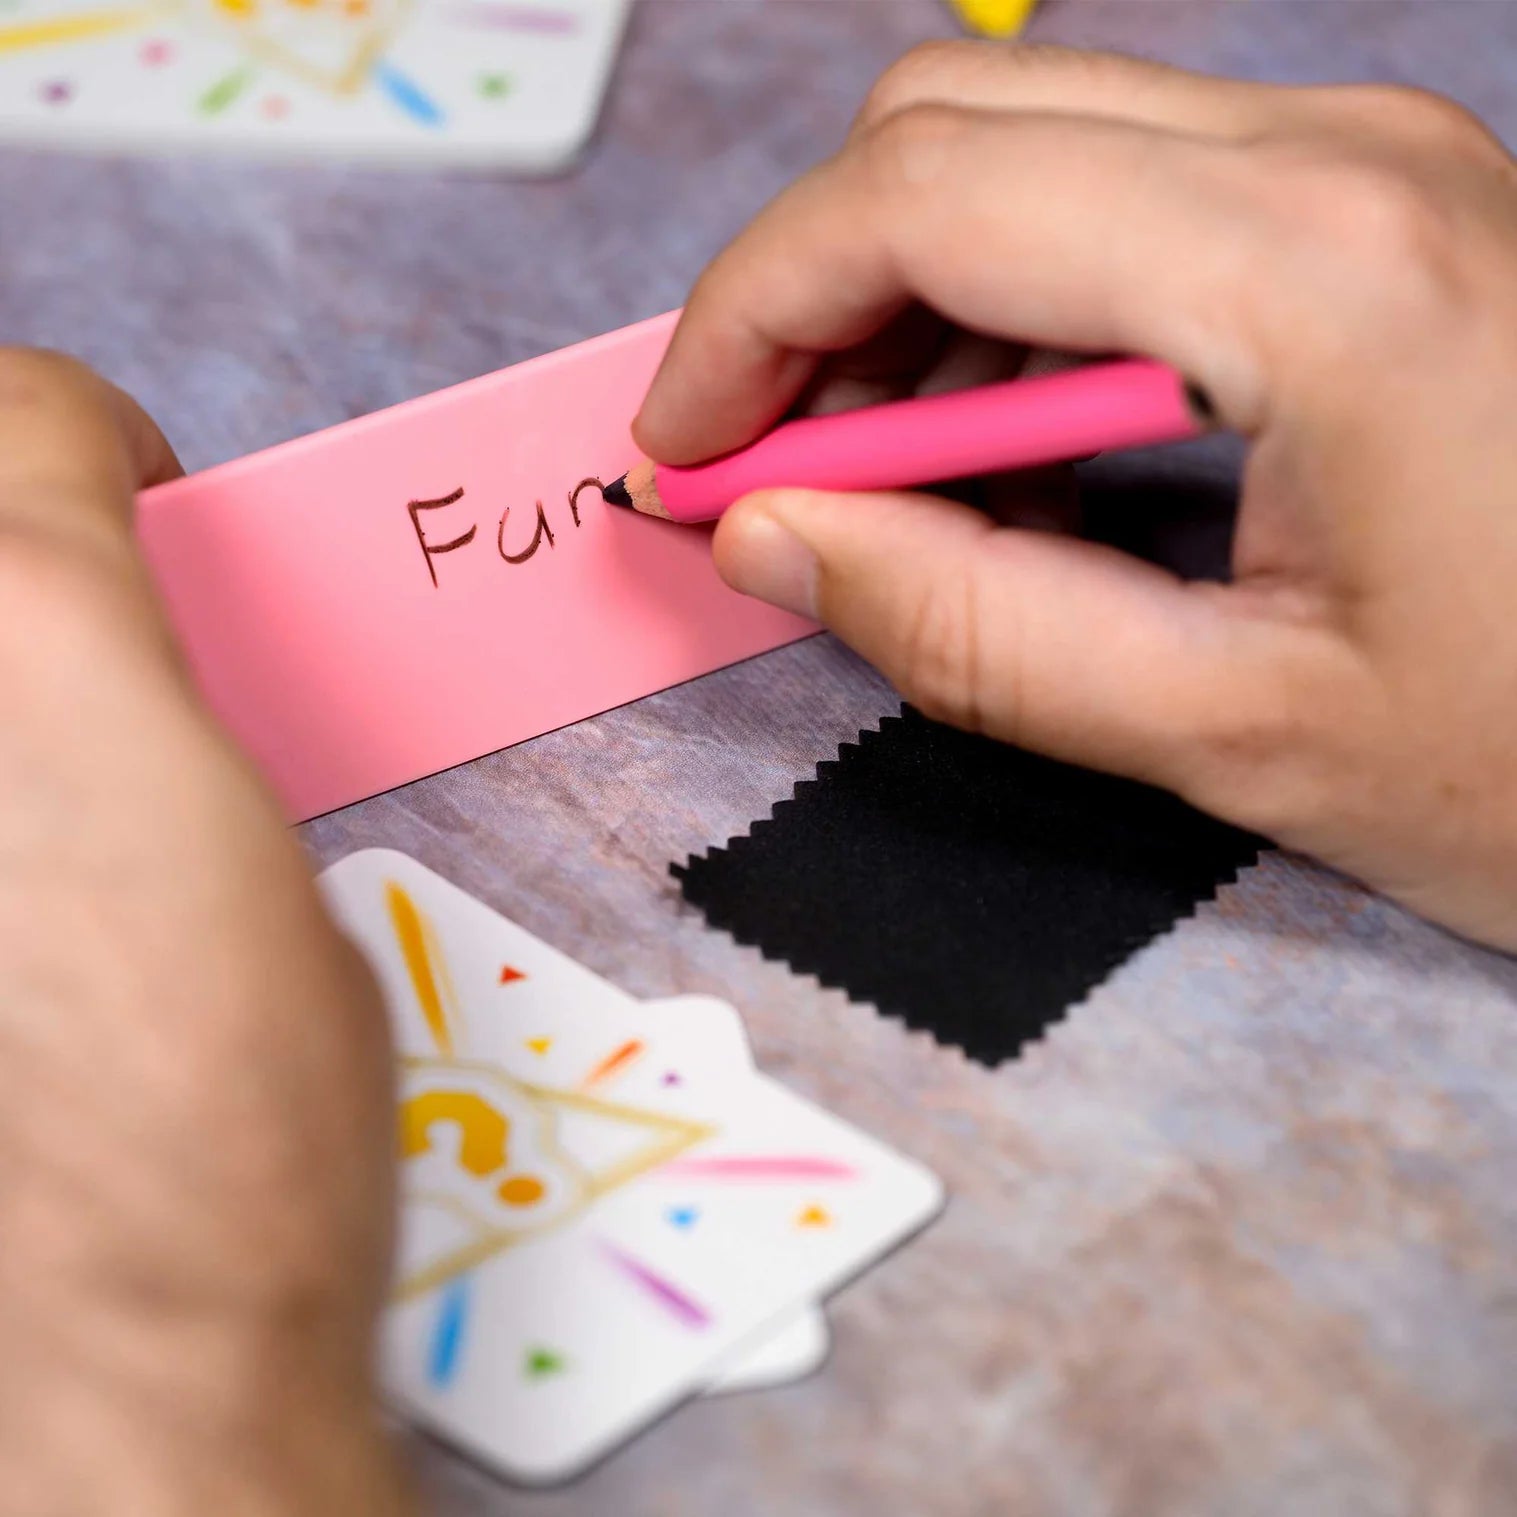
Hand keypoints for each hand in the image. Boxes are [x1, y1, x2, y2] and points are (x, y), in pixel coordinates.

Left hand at [0, 354, 408, 1514]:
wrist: (107, 1361)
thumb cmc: (249, 1127)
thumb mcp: (270, 869)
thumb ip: (161, 730)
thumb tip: (103, 698)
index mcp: (49, 641)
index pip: (32, 413)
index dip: (93, 445)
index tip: (126, 504)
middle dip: (5, 545)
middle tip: (53, 646)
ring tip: (25, 797)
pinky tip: (2, 899)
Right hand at [635, 43, 1516, 950]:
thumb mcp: (1235, 736)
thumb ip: (968, 632)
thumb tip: (773, 539)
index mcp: (1318, 274)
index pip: (920, 203)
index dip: (745, 320)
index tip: (680, 449)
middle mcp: (1345, 160)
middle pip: (950, 127)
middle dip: (801, 297)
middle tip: (758, 468)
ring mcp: (1370, 164)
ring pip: (1022, 146)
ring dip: (897, 305)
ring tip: (882, 484)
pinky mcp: (1374, 207)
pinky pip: (1116, 195)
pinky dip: (1001, 307)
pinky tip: (1002, 446)